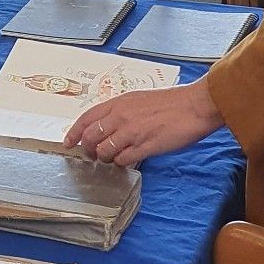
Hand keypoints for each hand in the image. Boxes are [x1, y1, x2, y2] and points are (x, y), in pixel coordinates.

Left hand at [64, 78, 221, 165]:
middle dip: (88, 149)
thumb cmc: (172, 102)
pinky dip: (121, 163)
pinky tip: (126, 161)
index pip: (87, 118)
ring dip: (105, 158)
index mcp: (119, 103)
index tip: (68, 142)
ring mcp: (132, 132)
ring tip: (112, 158)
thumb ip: (122, 110)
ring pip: (104, 151)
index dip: (74, 132)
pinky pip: (123, 160)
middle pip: (91, 137)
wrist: (194, 105)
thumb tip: (109, 125)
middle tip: (92, 154)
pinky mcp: (145, 147)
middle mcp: (121, 117)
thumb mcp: (140, 99)